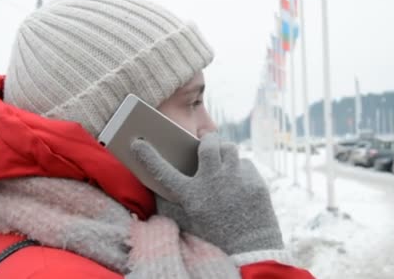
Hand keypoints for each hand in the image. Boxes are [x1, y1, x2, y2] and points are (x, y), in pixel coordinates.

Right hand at [131, 133, 282, 254]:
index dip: (148, 156)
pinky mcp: (255, 183)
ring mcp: (236, 181)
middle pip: (208, 145)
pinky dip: (241, 170)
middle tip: (205, 141)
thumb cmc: (215, 238)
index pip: (162, 171)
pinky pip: (246, 164)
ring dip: (224, 150)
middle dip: (206, 139)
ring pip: (230, 148)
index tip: (137, 143)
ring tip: (223, 158)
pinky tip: (240, 183)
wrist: (250, 253)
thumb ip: (178, 201)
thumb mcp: (190, 221)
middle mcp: (212, 183)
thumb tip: (163, 182)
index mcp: (191, 196)